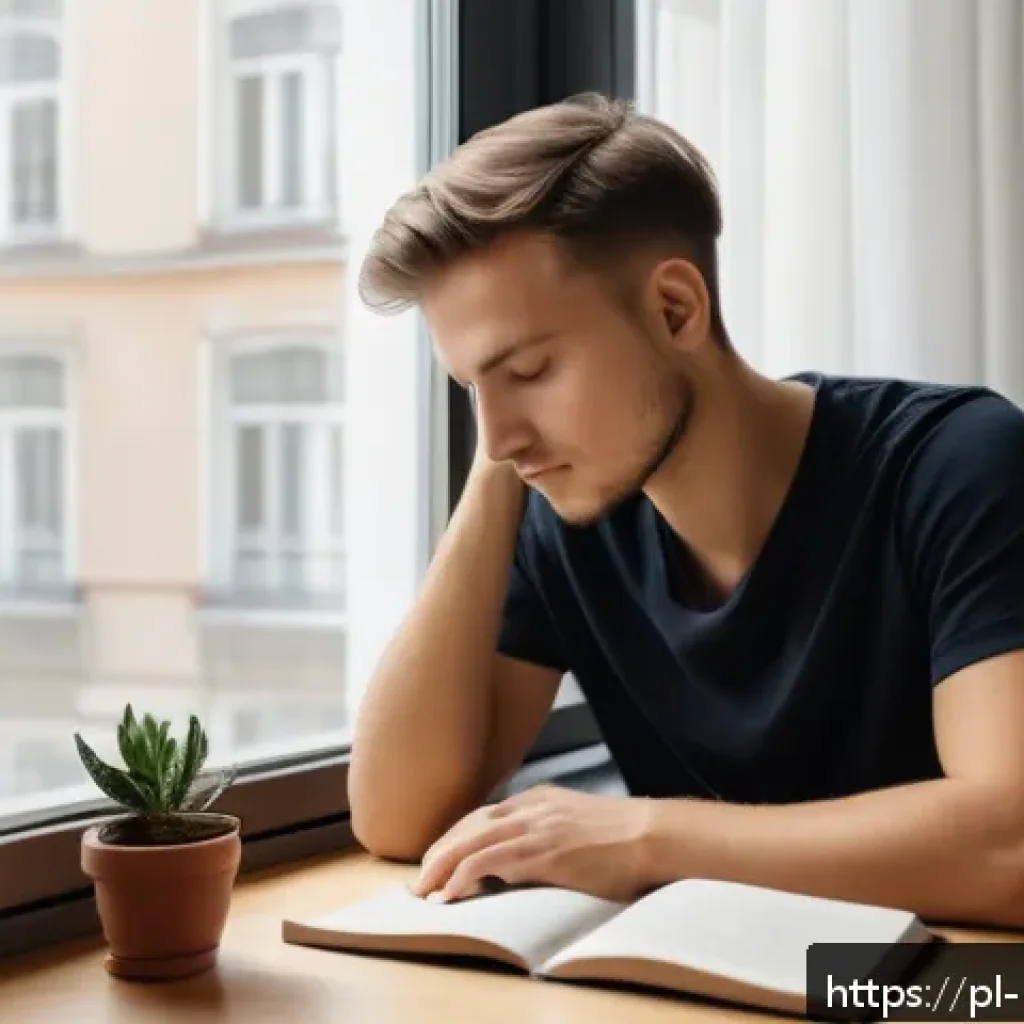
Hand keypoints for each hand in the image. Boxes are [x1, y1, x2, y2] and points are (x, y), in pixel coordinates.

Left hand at [409, 785, 654, 903]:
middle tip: (420, 879)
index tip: (439, 859)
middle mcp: (532, 807)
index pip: (483, 815)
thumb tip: (525, 861)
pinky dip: (464, 876)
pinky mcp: (544, 850)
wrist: (654, 834)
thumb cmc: (625, 838)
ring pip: (472, 842)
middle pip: (469, 825)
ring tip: (424, 891)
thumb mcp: (577, 825)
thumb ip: (548, 833)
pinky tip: (451, 894)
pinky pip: (490, 861)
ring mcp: (537, 826)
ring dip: (442, 867)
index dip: (455, 838)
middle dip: (440, 852)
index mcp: (539, 798)